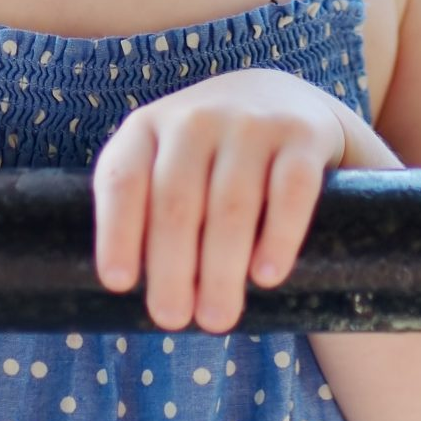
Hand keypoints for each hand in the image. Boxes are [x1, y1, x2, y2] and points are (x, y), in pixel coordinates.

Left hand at [91, 69, 351, 333]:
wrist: (286, 102)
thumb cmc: (210, 157)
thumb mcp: (166, 162)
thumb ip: (147, 209)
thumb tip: (139, 293)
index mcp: (148, 127)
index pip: (123, 178)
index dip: (118, 230)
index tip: (118, 283)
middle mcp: (196, 118)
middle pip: (177, 201)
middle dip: (171, 268)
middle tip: (172, 318)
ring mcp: (251, 123)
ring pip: (232, 203)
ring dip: (221, 267)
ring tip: (217, 317)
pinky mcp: (302, 135)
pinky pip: (291, 190)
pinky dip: (279, 237)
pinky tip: (267, 275)